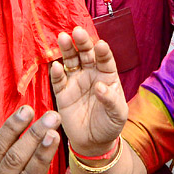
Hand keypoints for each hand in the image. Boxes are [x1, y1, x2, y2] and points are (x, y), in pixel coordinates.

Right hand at [49, 27, 126, 154]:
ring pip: (70, 61)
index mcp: (107, 76)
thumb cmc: (110, 125)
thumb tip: (100, 87)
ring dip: (67, 50)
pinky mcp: (62, 92)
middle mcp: (91, 74)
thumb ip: (111, 100)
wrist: (93, 142)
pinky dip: (56, 72)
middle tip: (78, 31)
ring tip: (63, 38)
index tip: (100, 45)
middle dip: (82, 43)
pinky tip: (56, 65)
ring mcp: (75, 82)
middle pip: (86, 54)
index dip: (103, 52)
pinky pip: (58, 80)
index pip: (105, 60)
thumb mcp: (117, 114)